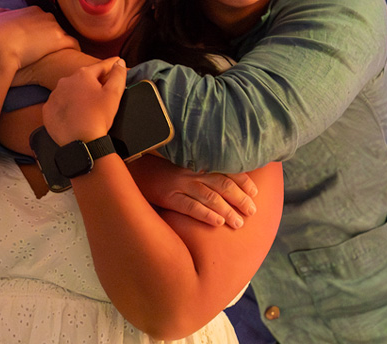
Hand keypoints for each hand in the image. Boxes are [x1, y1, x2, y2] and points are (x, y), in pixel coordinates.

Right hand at [0, 7, 78, 70]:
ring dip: (61, 45)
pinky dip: (72, 50)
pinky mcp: (60, 41)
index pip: (41, 20)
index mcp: (32, 11)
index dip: (39, 32)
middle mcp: (45, 16)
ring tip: (60, 57)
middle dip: (51, 38)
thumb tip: (3, 13)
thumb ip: (0, 13)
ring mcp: (54, 28)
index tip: (36, 42)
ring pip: (63, 36)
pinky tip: (70, 59)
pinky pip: (73, 44)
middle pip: (53, 27)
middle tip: (48, 51)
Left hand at [43, 57, 125, 144]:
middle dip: (93, 83)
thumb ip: (118, 74)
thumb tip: (119, 62)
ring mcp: (54, 96)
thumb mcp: (113, 94)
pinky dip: (67, 107)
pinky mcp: (48, 110)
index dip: (111, 65)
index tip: (116, 62)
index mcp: (83, 75)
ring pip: (70, 91)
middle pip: (84, 79)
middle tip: (103, 93)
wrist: (81, 142)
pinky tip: (75, 115)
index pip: (100, 66)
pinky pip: (59, 105)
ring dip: (78, 95)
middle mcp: (65, 82)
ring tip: (88, 108)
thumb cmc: (98, 117)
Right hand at [130, 156, 258, 227]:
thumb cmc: (158, 169)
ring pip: (210, 197)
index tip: (255, 192)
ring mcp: (180, 185)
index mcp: (196, 164)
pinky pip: (190, 206)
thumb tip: (220, 183)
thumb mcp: (181, 166)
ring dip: (227, 211)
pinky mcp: (168, 197)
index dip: (243, 181)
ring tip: (239, 223)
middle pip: (222, 185)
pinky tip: (217, 223)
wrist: (131, 167)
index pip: (226, 171)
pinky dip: (206, 214)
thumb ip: (199, 171)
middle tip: (252, 211)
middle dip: (240, 199)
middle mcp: (191, 173)